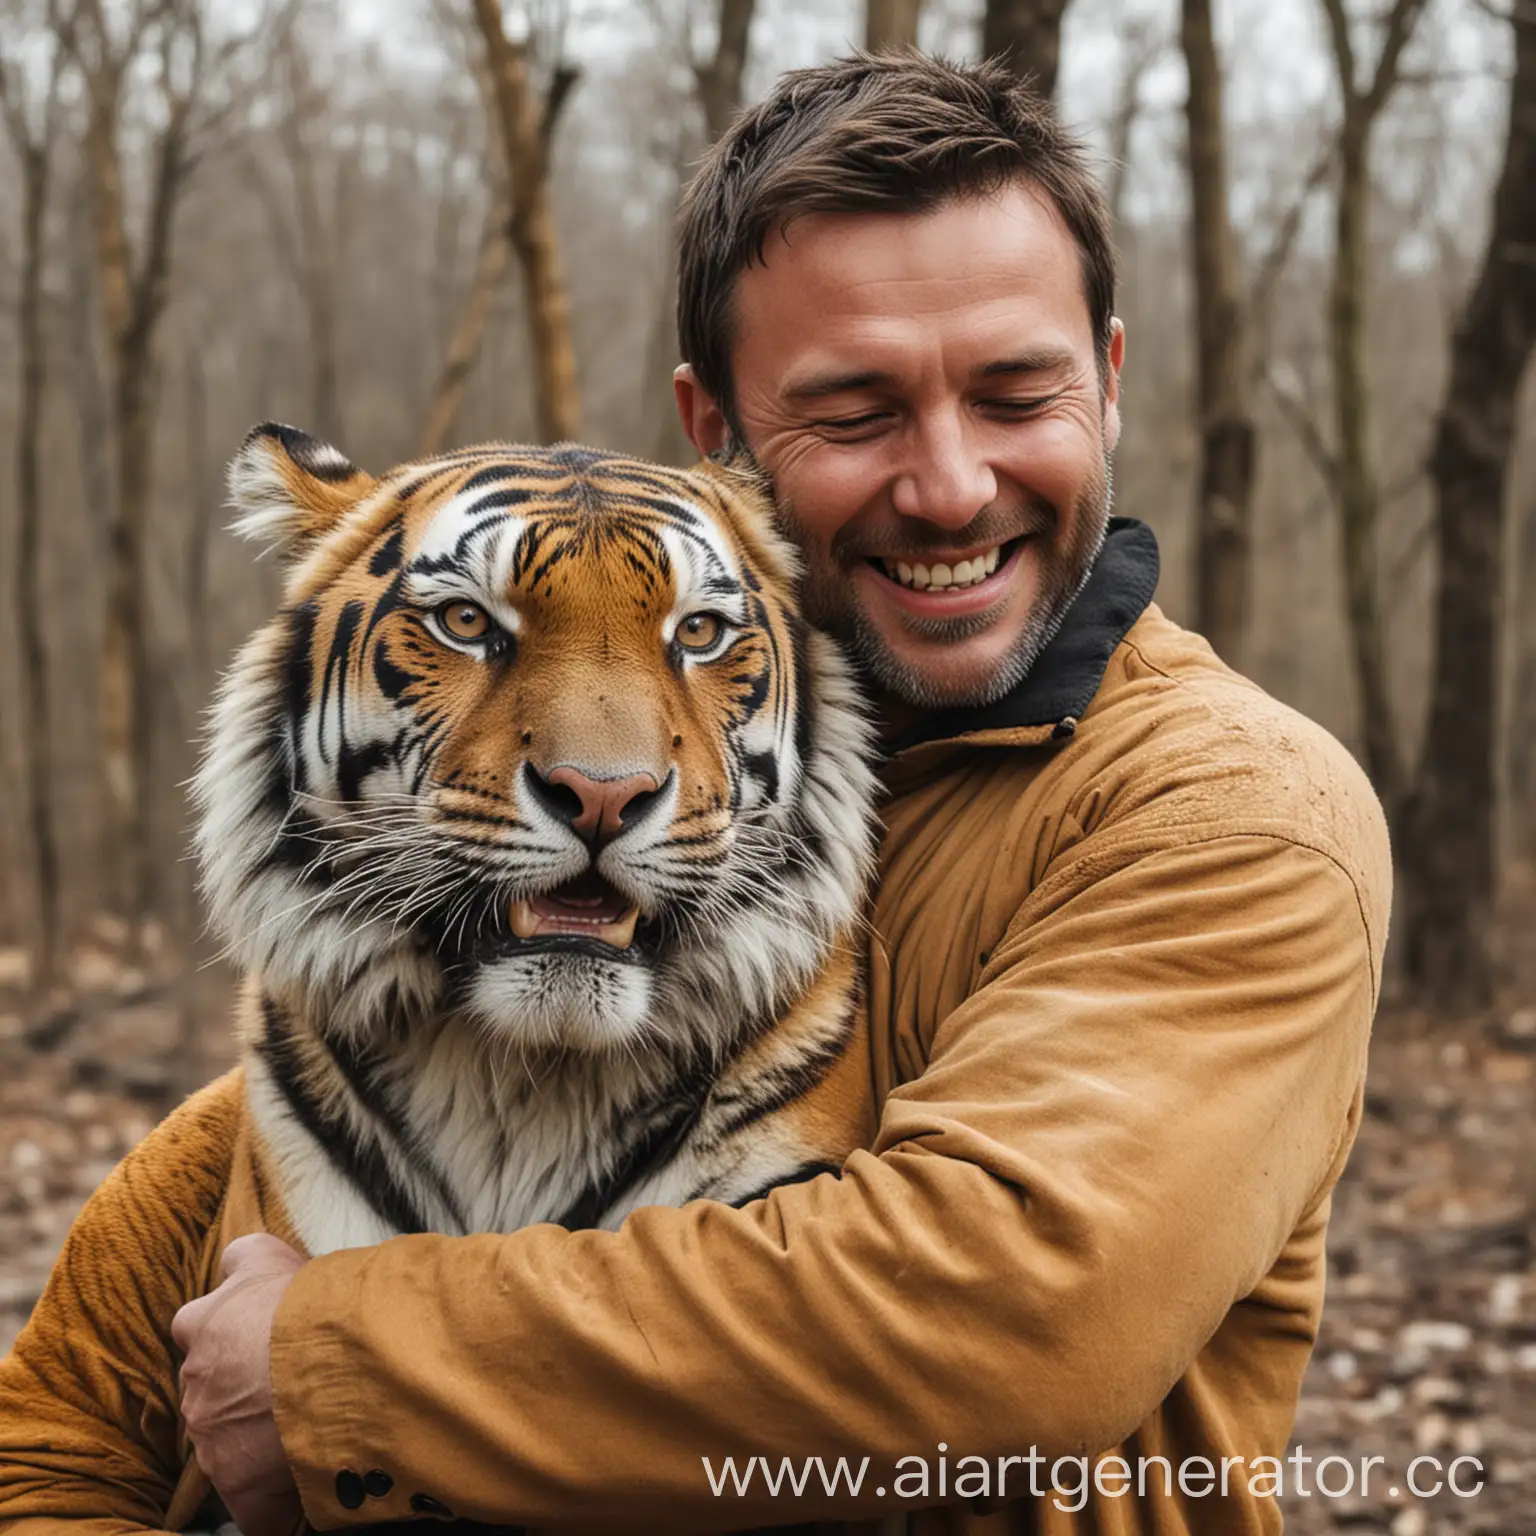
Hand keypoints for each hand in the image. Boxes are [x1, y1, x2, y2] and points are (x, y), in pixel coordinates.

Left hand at [173, 1234, 307, 1535]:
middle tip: (285, 1384)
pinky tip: (303, 1485)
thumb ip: (245, 1259)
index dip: (226, 1331)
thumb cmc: (305, 1302)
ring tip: (305, 1427)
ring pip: (228, 1441)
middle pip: (209, 1386)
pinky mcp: (237, 1483)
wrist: (327, 1356)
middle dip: (239, 1389)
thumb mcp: (270, 1257)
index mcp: (202, 1322)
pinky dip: (275, 1499)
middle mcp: (197, 1379)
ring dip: (257, 1438)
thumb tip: (235, 1260)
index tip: (254, 1337)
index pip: (196, 1324)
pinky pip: (254, 1502)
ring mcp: (212, 1434)